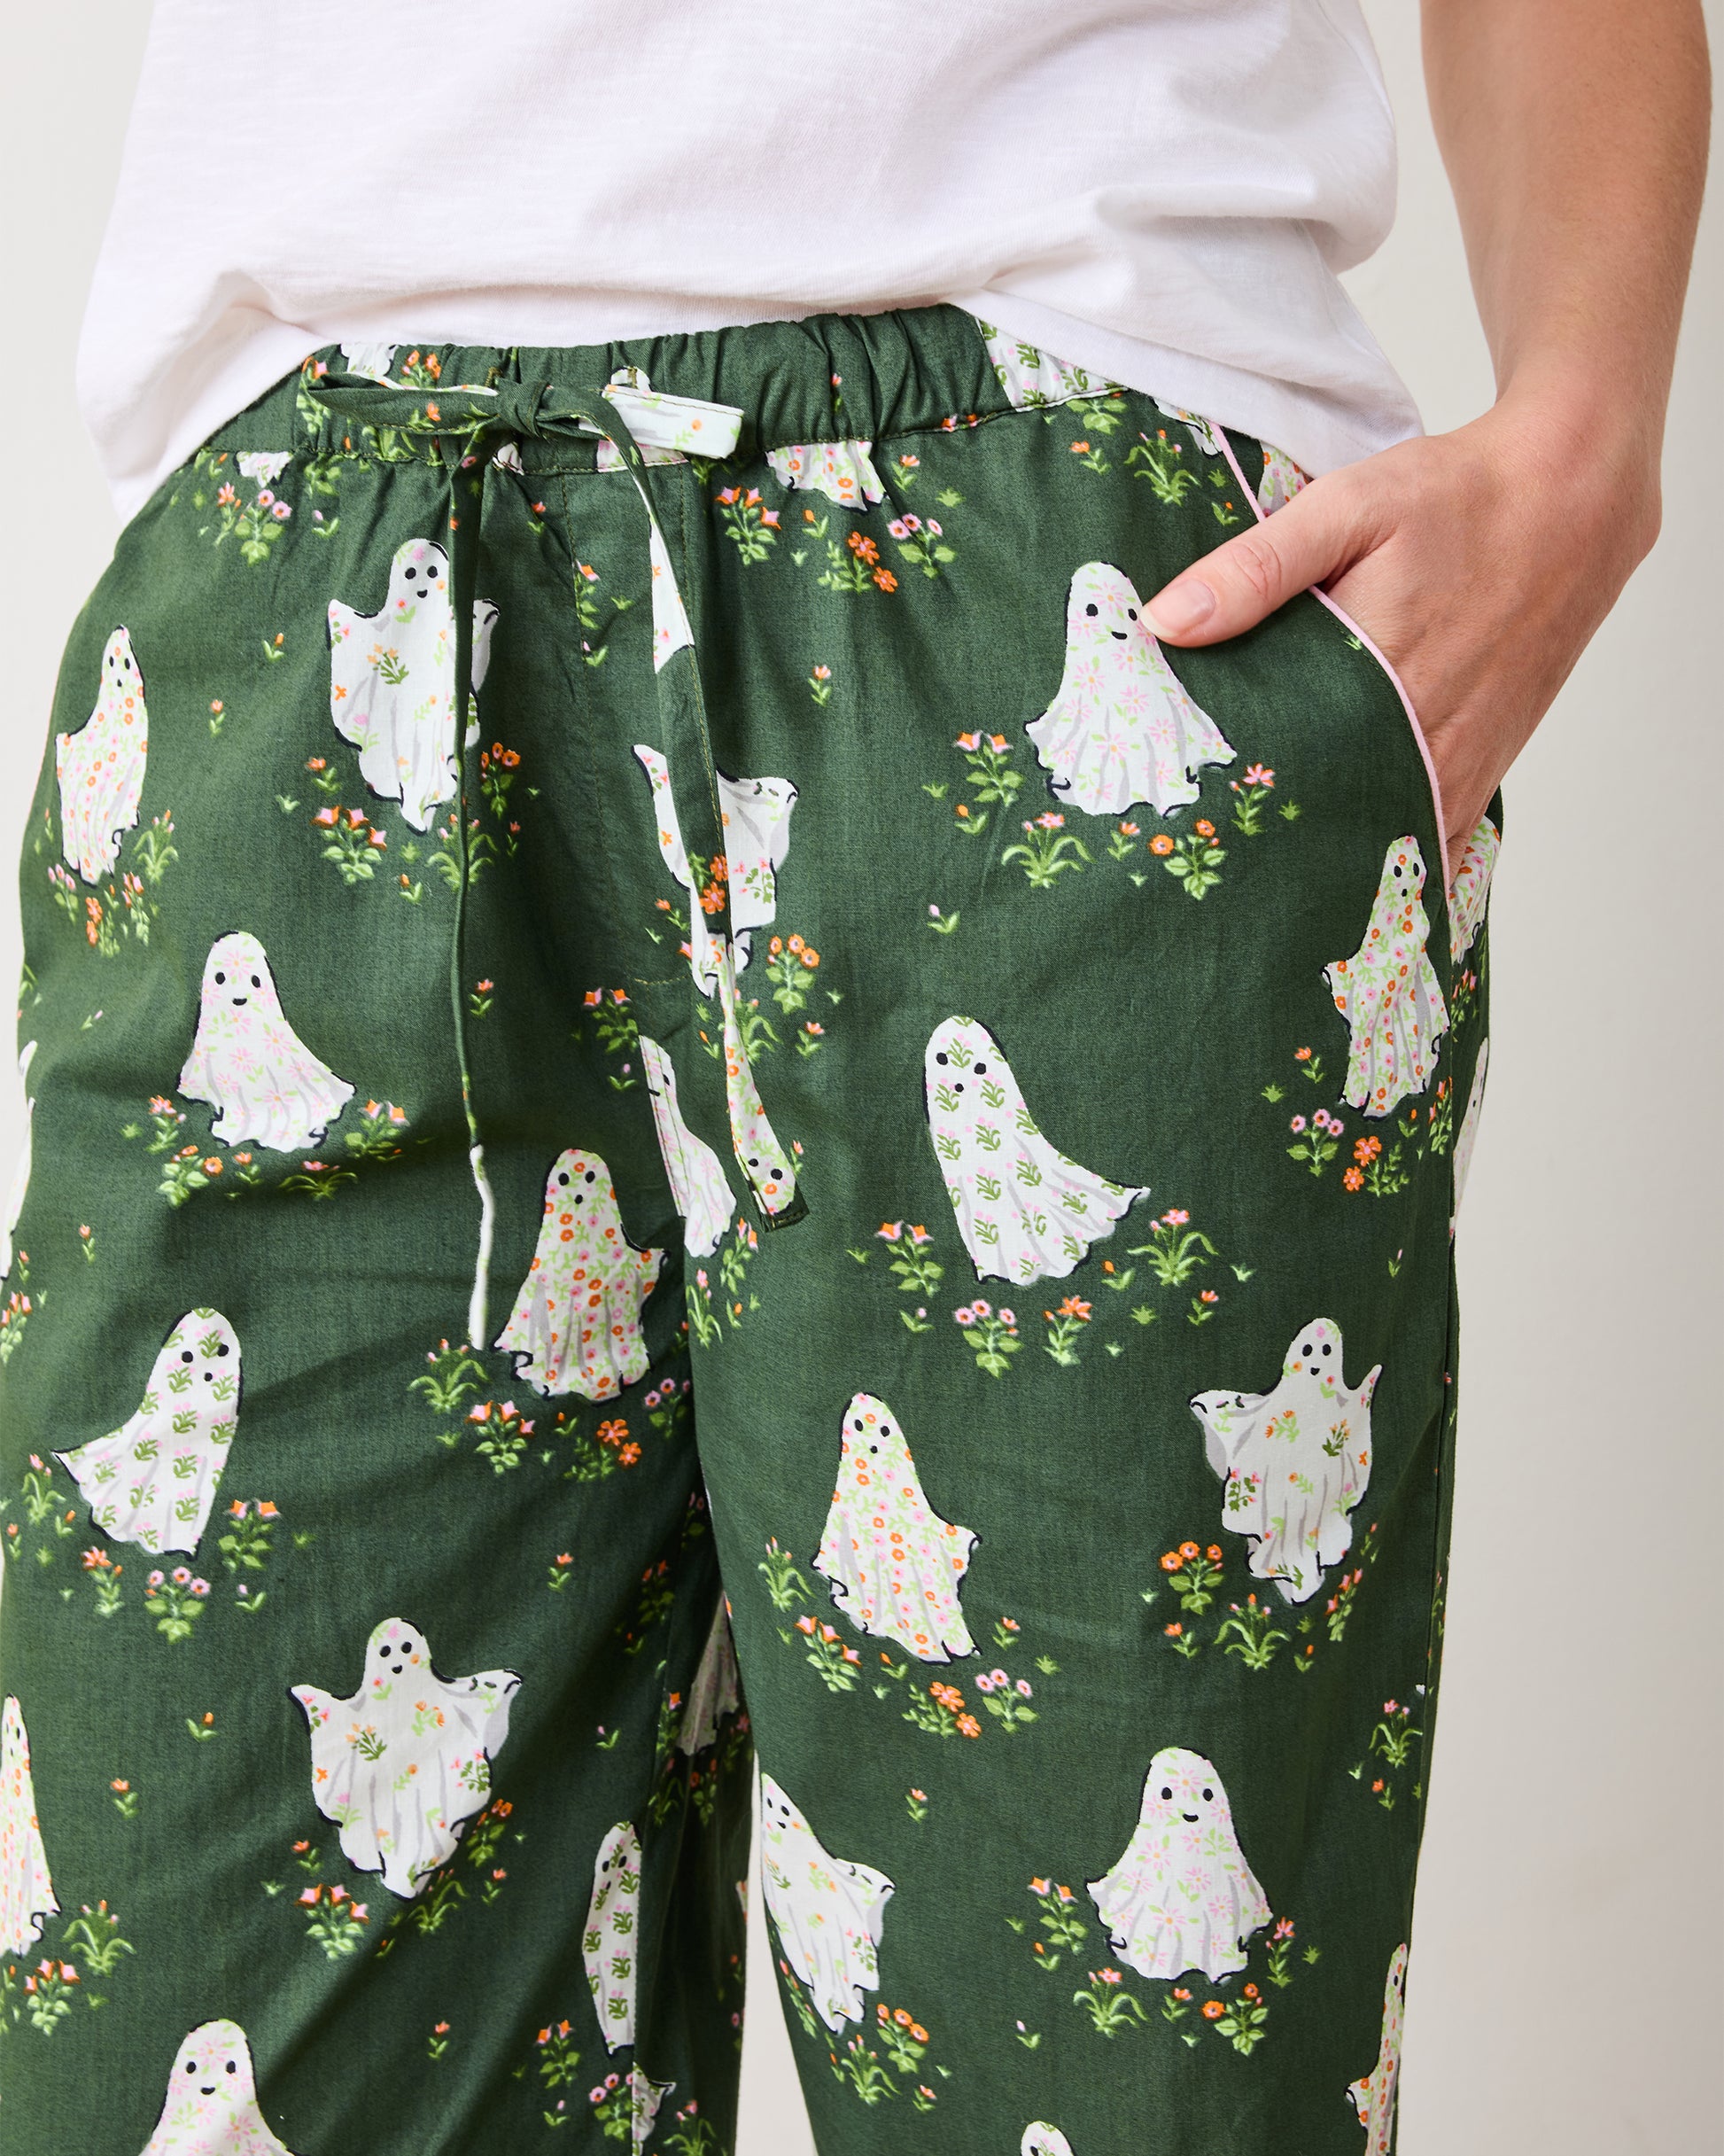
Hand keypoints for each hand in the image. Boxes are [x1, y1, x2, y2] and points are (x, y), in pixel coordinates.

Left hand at [1144, 391, 1661, 877]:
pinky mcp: (1485, 769)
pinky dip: (1390, 858)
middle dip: (1270, 851)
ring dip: (1327, 862)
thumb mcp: (1347, 508)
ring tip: (1263, 879)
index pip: (1284, 780)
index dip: (1231, 813)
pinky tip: (1343, 871)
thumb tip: (1166, 621)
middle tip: (1208, 861)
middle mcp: (1427, 745)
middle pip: (1329, 829)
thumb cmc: (1458, 500)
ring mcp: (1462, 767)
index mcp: (1380, 686)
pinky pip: (1434, 843)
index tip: (1180, 828)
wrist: (1572, 503)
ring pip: (1383, 847)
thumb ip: (1256, 569)